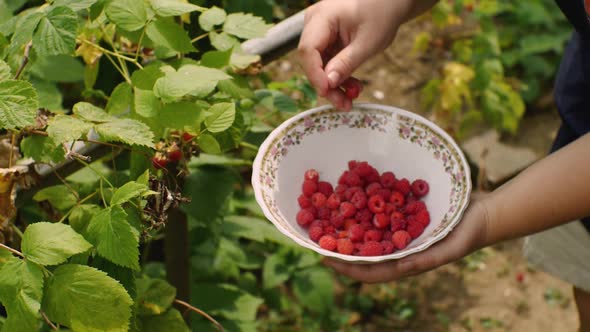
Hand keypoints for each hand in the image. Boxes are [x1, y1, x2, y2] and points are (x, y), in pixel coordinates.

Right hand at [297, 0, 402, 109]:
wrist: (391, 1)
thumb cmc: (382, 13)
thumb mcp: (368, 42)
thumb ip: (346, 63)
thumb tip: (328, 84)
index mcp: (322, 17)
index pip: (308, 50)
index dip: (315, 74)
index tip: (327, 92)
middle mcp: (314, 23)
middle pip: (312, 60)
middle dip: (327, 85)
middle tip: (344, 104)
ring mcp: (320, 31)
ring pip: (319, 65)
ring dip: (334, 84)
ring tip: (352, 97)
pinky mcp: (327, 39)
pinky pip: (327, 62)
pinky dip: (338, 75)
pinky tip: (352, 86)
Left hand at [323, 194, 491, 282]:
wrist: (483, 212)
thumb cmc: (470, 233)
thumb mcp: (450, 247)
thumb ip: (426, 258)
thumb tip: (398, 267)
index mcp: (406, 263)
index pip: (372, 271)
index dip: (348, 268)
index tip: (326, 259)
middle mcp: (399, 249)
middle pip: (364, 253)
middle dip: (341, 248)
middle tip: (316, 236)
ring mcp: (400, 233)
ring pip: (369, 233)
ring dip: (349, 228)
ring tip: (326, 217)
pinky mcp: (403, 216)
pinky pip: (379, 214)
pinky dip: (364, 209)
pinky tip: (351, 197)